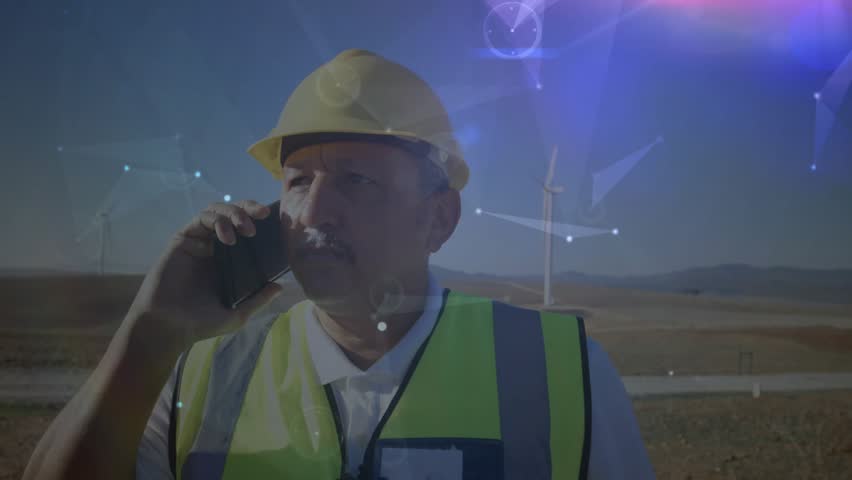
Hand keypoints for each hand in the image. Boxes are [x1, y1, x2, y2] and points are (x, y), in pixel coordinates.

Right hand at [126, 199, 283, 351]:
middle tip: (263, 214)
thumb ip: (258, 299)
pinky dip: (217, 221)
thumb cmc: (200, 323)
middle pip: (232, 214)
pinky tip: (228, 237)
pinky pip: (200, 219)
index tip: (274, 220)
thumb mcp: (237, 315)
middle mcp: (214, 247)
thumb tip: (280, 287)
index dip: (258, 221)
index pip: (246, 231)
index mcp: (230, 260)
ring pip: (217, 211)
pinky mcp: (183, 239)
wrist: (168, 326)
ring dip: (234, 213)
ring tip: (246, 228)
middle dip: (248, 208)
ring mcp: (198, 241)